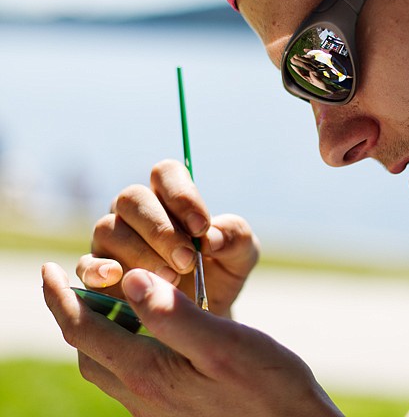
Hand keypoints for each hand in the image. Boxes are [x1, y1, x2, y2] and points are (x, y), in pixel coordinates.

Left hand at [42, 263, 341, 416]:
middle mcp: (144, 397)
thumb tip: (130, 280)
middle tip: (76, 284)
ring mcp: (158, 409)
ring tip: (113, 304)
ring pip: (108, 367)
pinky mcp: (174, 413)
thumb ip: (174, 315)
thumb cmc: (269, 389)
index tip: (46, 270)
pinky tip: (152, 336)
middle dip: (74, 315)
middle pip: (89, 352)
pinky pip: (131, 378)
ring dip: (99, 333)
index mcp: (150, 374)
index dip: (61, 298)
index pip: (85, 331)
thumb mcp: (224, 344)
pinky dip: (125, 349)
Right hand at [76, 159, 258, 317]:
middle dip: (161, 229)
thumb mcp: (241, 255)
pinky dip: (99, 270)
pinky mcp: (96, 273)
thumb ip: (235, 237)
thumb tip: (211, 237)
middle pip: (133, 198)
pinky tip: (119, 277)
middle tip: (187, 260)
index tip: (202, 227)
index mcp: (170, 197)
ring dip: (141, 252)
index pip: (165, 173)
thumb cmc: (221, 273)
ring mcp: (112, 240)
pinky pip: (86, 264)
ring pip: (110, 228)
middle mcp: (136, 212)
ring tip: (171, 278)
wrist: (204, 317)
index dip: (181, 195)